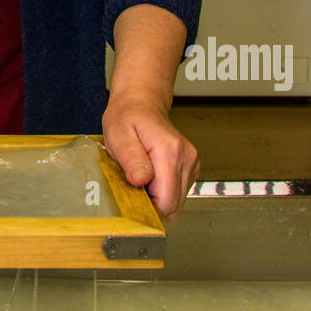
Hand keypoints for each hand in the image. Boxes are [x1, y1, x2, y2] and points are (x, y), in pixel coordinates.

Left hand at [101, 96, 198, 221]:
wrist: (141, 103)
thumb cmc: (127, 117)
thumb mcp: (118, 135)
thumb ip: (131, 158)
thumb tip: (141, 180)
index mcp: (169, 150)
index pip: (167, 201)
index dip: (147, 207)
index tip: (132, 196)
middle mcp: (186, 157)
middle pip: (174, 205)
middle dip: (152, 203)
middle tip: (134, 185)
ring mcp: (191, 162)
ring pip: (177, 202)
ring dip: (157, 197)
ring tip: (142, 176)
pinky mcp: (191, 167)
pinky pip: (178, 193)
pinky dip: (163, 190)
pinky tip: (151, 174)